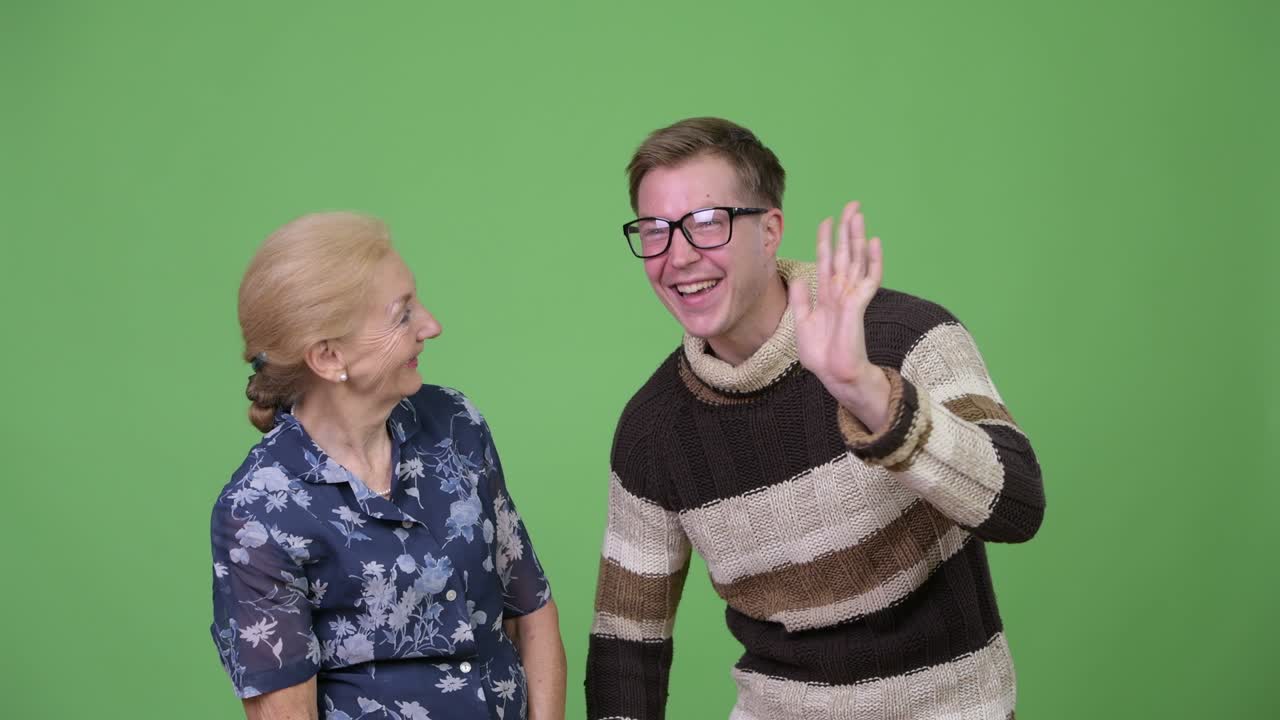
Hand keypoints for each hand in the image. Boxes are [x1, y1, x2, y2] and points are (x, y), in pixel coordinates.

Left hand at [789, 201, 892, 431]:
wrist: (834, 374)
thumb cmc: (821, 354)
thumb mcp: (803, 322)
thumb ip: (801, 299)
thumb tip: (796, 278)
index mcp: (826, 295)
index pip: (826, 260)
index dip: (826, 240)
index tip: (827, 221)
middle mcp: (840, 291)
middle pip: (845, 253)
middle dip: (847, 229)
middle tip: (852, 204)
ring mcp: (851, 296)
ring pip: (856, 260)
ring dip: (858, 237)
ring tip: (860, 215)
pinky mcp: (858, 305)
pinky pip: (868, 279)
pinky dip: (873, 260)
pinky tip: (874, 242)